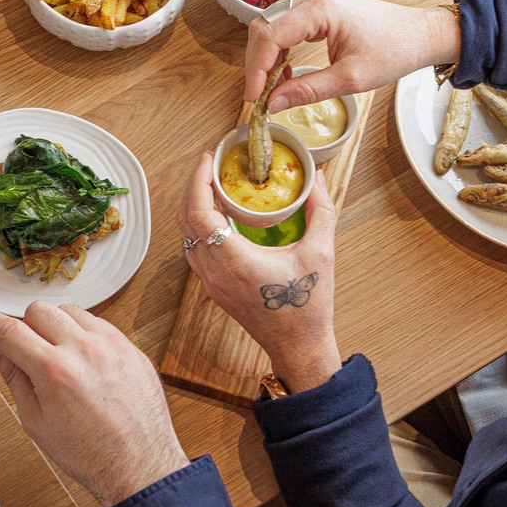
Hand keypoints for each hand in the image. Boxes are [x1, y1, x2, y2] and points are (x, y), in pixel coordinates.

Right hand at [0, 300, 188, 506]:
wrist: (138, 466)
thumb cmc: (88, 453)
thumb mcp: (36, 421)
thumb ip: (14, 377)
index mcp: (55, 372)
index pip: (8, 330)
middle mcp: (84, 350)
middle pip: (38, 310)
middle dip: (24, 326)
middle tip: (25, 350)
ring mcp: (112, 346)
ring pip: (70, 311)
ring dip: (56, 326)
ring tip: (59, 358)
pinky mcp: (131, 348)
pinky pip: (99, 324)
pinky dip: (84, 334)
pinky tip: (84, 361)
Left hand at [181, 151, 341, 392]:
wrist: (299, 346)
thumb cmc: (308, 305)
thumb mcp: (321, 253)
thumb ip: (320, 210)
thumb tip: (318, 179)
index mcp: (235, 261)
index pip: (199, 213)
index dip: (197, 182)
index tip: (206, 160)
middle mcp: (215, 272)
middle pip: (185, 221)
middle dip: (192, 188)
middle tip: (209, 166)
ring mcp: (211, 282)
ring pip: (186, 236)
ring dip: (193, 207)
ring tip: (211, 186)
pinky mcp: (213, 289)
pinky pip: (195, 250)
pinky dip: (199, 227)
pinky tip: (217, 217)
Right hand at [243, 0, 459, 112]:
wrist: (419, 34)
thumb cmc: (393, 51)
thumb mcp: (350, 79)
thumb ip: (308, 90)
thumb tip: (273, 104)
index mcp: (320, 9)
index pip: (270, 36)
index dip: (256, 69)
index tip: (253, 98)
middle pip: (264, 27)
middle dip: (257, 64)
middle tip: (259, 96)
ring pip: (272, 26)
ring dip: (267, 57)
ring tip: (273, 87)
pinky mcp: (320, 6)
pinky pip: (287, 25)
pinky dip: (281, 49)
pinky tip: (287, 72)